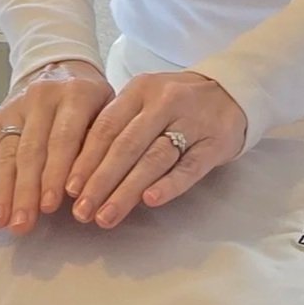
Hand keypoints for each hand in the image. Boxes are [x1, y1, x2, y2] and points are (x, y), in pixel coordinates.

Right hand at [0, 59, 114, 234]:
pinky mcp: (0, 114)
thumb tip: (90, 191)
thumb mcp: (108, 111)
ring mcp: (18, 105)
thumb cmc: (94, 101)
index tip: (51, 207)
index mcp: (78, 94)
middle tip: (22, 224)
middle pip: (32, 150)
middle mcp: (44, 97)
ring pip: (9, 152)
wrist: (62, 64)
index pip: (65, 139)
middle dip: (26, 192)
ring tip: (2, 221)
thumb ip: (100, 146)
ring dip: (4, 190)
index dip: (56, 174)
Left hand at [66, 71, 247, 229]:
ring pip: (154, 158)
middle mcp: (164, 101)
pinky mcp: (216, 142)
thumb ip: (118, 126)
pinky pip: (190, 166)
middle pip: (126, 145)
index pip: (106, 127)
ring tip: (106, 216)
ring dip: (127, 190)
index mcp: (140, 90)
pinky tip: (150, 200)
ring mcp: (192, 121)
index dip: (86, 160)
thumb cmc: (178, 101)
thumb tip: (80, 172)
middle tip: (82, 212)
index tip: (69, 190)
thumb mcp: (145, 99)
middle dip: (100, 181)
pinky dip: (170, 184)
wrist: (233, 88)